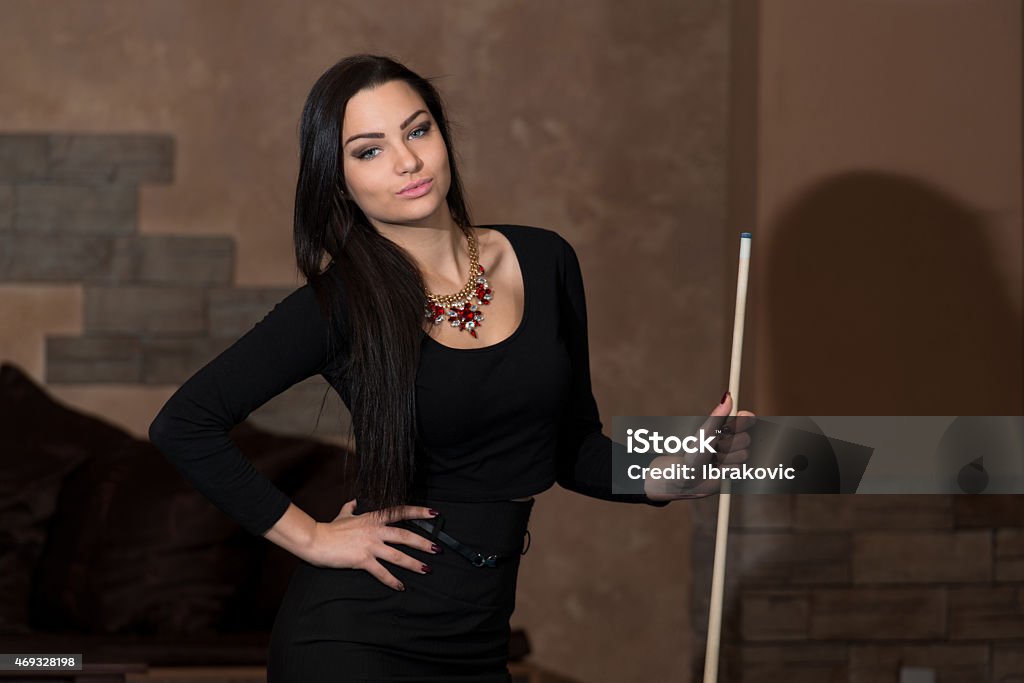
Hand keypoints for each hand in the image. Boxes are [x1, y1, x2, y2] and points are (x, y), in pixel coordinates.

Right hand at [307, 499, 440, 590]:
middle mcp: (375, 531)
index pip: (400, 512)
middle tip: (437, 549)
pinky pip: (381, 572)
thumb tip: (354, 500)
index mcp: (373, 518)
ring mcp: (370, 546)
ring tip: (427, 569)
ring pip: (398, 555)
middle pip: (405, 536)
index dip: (418, 512)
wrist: (316, 540)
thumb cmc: (330, 528)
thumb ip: (352, 507)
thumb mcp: (344, 514)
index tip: (434, 514)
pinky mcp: (362, 560)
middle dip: (423, 543)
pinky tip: (401, 587)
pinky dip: (392, 581)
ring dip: (414, 564)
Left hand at [645, 392, 756, 500]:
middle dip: (729, 445)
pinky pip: (741, 468)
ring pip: (744, 455)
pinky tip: (716, 470)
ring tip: (712, 460)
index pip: (746, 419)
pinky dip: (727, 470)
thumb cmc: (691, 453)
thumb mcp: (705, 433)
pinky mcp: (735, 470)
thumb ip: (718, 416)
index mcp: (725, 428)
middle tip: (714, 448)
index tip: (733, 425)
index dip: (744, 422)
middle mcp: (731, 440)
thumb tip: (728, 396)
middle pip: (746, 439)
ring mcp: (734, 455)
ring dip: (726, 459)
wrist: (686, 479)